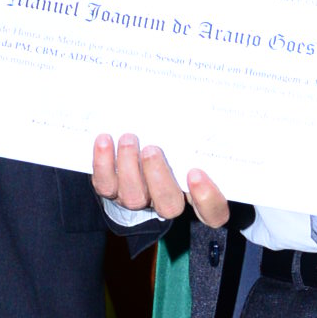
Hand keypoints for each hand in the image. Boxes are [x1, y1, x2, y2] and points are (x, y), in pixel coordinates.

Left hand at [91, 132, 229, 228]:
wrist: (132, 148)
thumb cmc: (170, 140)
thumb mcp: (186, 139)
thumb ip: (195, 133)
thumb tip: (195, 104)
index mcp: (195, 191)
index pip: (214, 212)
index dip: (207, 199)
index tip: (196, 172)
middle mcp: (167, 200)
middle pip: (169, 205)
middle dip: (159, 177)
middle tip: (152, 149)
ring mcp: (137, 198)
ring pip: (133, 197)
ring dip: (129, 167)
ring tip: (129, 139)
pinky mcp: (111, 190)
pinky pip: (105, 185)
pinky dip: (103, 163)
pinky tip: (105, 140)